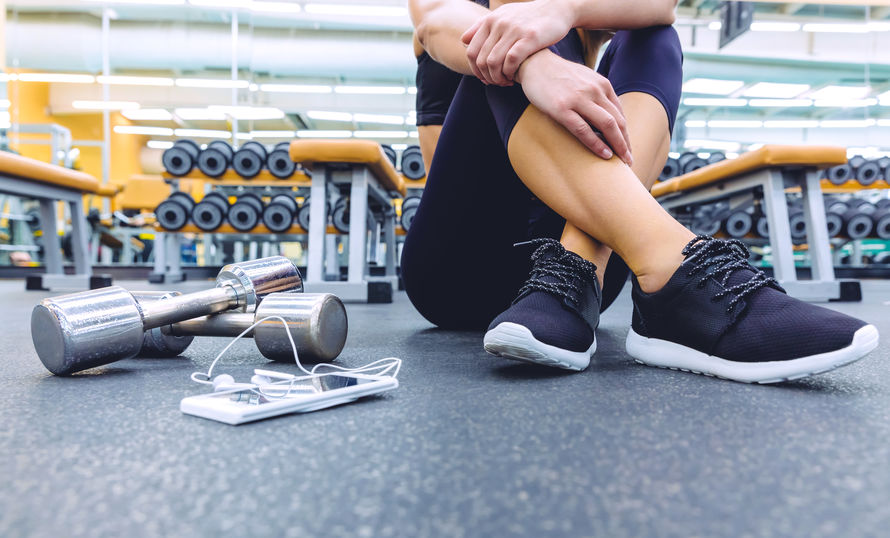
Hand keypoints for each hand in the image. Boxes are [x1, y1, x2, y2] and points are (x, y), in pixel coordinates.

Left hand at [461, 0, 575, 85]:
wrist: (556, 9)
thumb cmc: (528, 17)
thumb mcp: (503, 16)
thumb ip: (481, 27)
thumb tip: (463, 40)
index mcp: (490, 21)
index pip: (471, 52)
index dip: (475, 70)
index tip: (485, 78)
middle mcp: (499, 24)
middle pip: (481, 60)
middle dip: (486, 77)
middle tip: (496, 84)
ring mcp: (513, 30)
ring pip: (493, 62)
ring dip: (497, 78)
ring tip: (505, 82)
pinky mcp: (529, 37)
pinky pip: (511, 61)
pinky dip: (509, 73)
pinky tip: (513, 77)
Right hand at [518, 50, 631, 163]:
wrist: (535, 63)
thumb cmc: (559, 76)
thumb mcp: (584, 80)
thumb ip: (597, 95)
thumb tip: (607, 117)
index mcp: (602, 85)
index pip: (620, 114)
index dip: (626, 133)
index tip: (627, 148)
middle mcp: (594, 90)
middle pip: (618, 121)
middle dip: (626, 143)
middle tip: (629, 160)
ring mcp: (579, 99)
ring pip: (607, 125)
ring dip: (618, 145)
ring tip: (623, 161)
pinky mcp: (562, 108)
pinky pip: (583, 130)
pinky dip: (597, 144)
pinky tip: (605, 155)